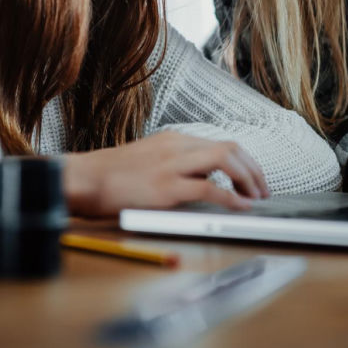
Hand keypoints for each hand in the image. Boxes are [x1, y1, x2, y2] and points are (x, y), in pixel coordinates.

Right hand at [62, 131, 268, 217]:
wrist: (84, 178)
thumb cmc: (111, 175)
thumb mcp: (148, 159)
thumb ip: (174, 163)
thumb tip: (201, 179)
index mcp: (174, 139)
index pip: (222, 143)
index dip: (244, 162)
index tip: (253, 179)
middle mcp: (177, 146)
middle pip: (230, 148)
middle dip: (253, 169)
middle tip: (262, 190)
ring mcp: (172, 165)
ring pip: (224, 159)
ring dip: (247, 179)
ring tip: (255, 198)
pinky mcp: (165, 187)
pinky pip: (208, 188)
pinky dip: (230, 198)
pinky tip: (240, 207)